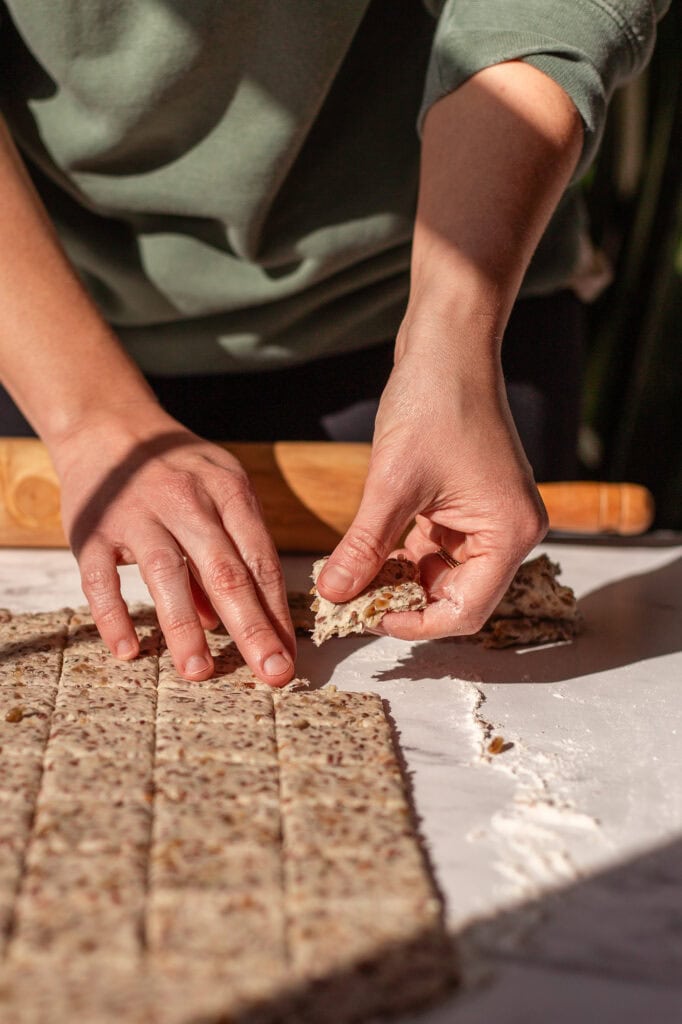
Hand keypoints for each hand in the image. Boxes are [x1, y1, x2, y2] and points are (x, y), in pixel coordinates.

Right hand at [50, 402, 295, 684]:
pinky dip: (114, 616)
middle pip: (225, 571)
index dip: (276, 611)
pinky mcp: (91, 530)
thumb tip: (226, 620)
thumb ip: (229, 550)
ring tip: (200, 672)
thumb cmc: (175, 469)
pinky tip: (130, 651)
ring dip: (185, 628)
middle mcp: (186, 500)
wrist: (107, 426)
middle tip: (271, 672)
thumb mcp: (217, 491)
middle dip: (251, 627)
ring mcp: (137, 514)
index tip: (290, 654)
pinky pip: (102, 579)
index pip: (260, 559)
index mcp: (227, 491)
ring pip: (166, 575)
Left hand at [315, 329, 547, 638]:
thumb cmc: (435, 401)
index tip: (368, 619)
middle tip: (353, 599)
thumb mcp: (392, 484)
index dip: (416, 624)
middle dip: (405, 600)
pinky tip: (369, 547)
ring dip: (399, 577)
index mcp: (509, 532)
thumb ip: (365, 547)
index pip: (466, 611)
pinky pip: (436, 546)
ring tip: (354, 573)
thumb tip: (334, 594)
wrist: (447, 342)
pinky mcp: (469, 502)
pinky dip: (403, 553)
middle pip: (457, 596)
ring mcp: (489, 516)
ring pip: (442, 573)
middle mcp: (509, 531)